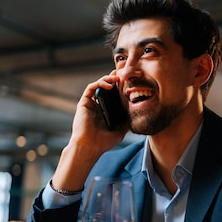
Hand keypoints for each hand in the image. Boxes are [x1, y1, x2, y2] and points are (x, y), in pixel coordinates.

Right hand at [51, 74, 128, 191]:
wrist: (90, 147)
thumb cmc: (103, 142)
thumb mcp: (120, 131)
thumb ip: (127, 122)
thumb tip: (137, 114)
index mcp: (106, 111)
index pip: (113, 95)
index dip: (120, 87)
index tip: (130, 82)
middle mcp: (98, 106)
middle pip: (106, 87)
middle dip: (114, 79)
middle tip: (124, 74)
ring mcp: (91, 104)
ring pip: (98, 85)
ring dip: (108, 79)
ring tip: (117, 78)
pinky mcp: (84, 103)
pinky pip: (91, 88)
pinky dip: (100, 83)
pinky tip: (109, 85)